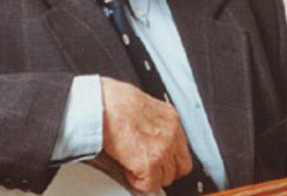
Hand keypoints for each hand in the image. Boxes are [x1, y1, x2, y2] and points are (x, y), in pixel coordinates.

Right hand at [101, 77, 192, 192]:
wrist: (104, 105)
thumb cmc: (114, 102)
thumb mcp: (143, 106)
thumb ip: (152, 123)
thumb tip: (147, 134)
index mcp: (171, 118)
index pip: (182, 147)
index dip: (170, 157)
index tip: (161, 160)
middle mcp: (172, 134)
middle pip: (182, 166)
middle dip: (166, 171)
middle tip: (151, 169)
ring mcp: (163, 150)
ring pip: (167, 178)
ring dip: (151, 176)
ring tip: (135, 167)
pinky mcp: (149, 164)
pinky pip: (150, 185)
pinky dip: (138, 182)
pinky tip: (128, 169)